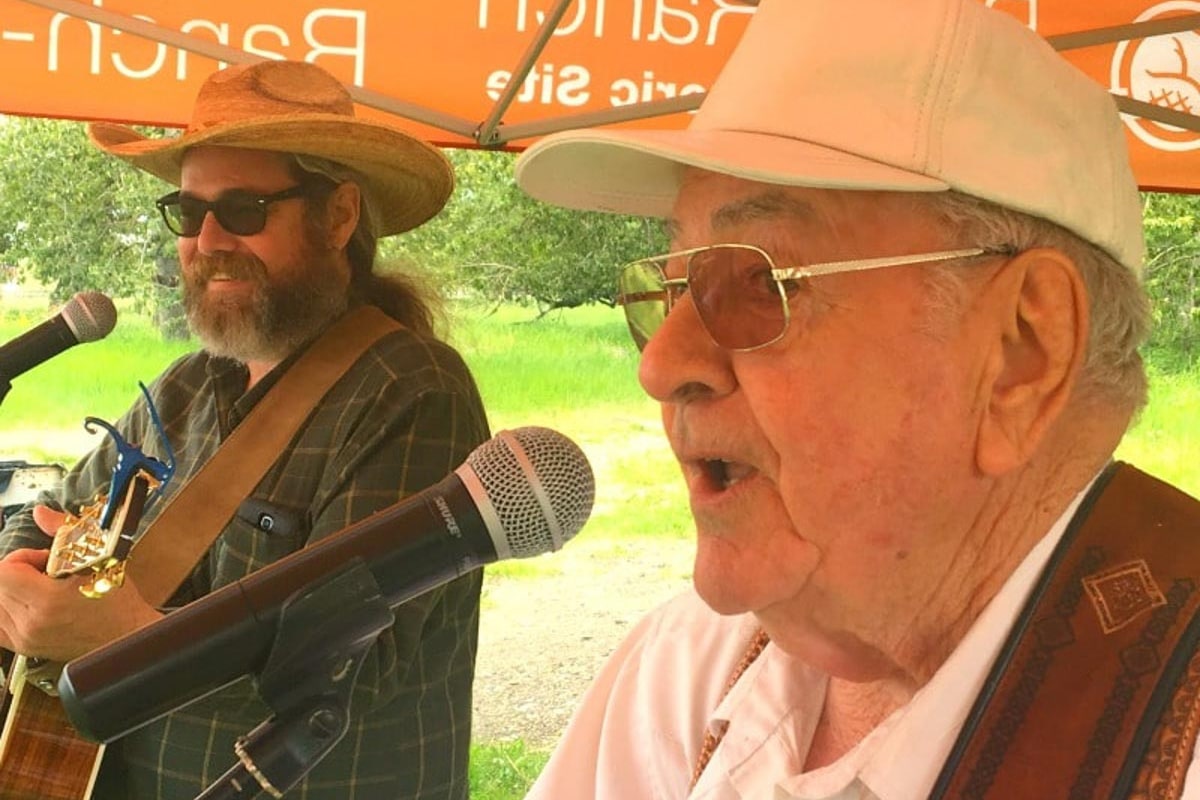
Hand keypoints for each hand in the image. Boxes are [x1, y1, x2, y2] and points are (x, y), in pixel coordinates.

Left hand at [0, 505, 163, 661]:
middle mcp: (31, 623)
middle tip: (46, 571)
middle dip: (18, 571)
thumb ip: (62, 531)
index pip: (4, 571)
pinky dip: (5, 607)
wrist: (126, 632)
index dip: (21, 557)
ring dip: (12, 589)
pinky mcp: (24, 646)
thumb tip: (39, 513)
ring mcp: (25, 638)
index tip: (43, 559)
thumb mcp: (97, 556)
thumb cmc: (116, 599)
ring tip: (39, 588)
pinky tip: (27, 602)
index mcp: (48, 600)